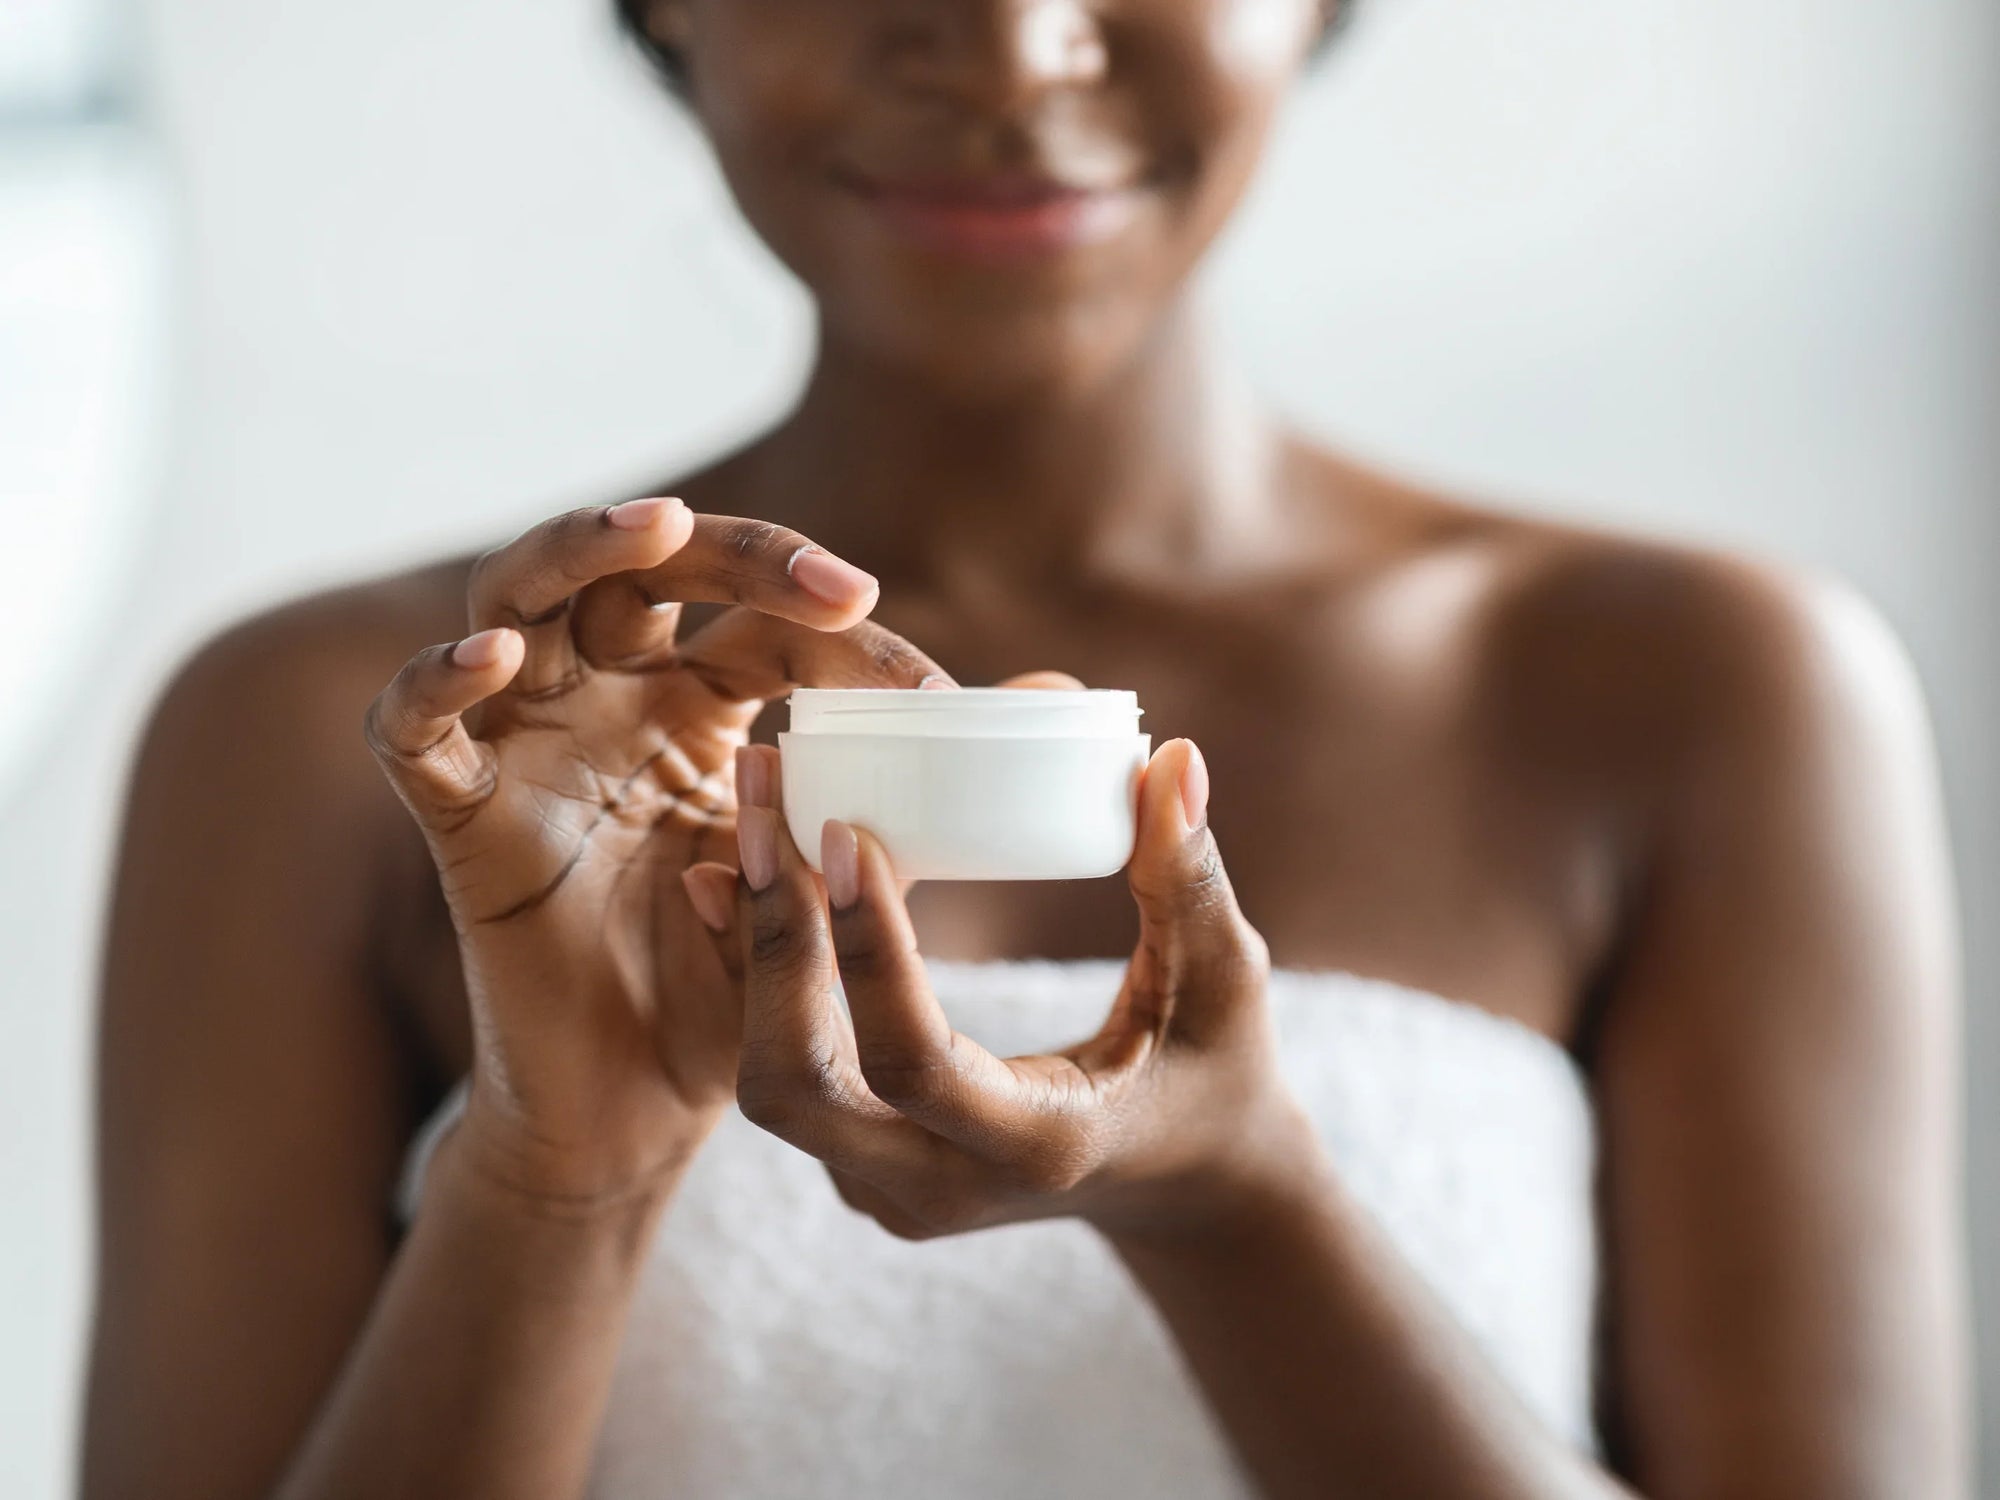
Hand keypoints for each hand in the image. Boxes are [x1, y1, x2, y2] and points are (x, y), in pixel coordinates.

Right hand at [363, 498, 954, 1207]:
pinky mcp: (461, 816)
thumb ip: (923, 792)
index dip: (844, 637)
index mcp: (698, 707)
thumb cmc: (740, 988)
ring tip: (650, 528)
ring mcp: (529, 748)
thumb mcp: (843, 877)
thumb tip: (1057, 700)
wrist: (647, 1108)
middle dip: (728, 550)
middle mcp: (608, 704)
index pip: (761, 625)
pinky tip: (494, 659)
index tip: (937, 696)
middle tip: (829, 582)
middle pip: (639, 571)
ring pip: (516, 598)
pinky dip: (435, 684)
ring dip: (576, 550)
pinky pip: (414, 731)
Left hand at [683, 734, 1317, 1240]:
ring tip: (744, 820)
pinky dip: (752, 977)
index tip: (846, 831)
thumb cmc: (1215, 1071)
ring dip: (748, 951)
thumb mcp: (1225, 981)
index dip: (869, 953)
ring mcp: (888, 1188)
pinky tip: (731, 877)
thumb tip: (1171, 759)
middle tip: (760, 804)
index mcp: (1038, 1148)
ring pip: (769, 1083)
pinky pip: (779, 1074)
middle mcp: (940, 1188)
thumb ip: (1191, 877)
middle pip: (796, 1088)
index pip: (914, 1064)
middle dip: (768, 942)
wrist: (1182, 1184)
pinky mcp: (860, 1163)